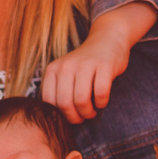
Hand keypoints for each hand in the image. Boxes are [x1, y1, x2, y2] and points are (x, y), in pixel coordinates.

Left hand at [40, 1, 155, 121]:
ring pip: (81, 100)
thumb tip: (57, 119)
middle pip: (65, 104)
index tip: (70, 117)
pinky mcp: (104, 66)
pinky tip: (101, 102)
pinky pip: (101, 93)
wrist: (107, 39)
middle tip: (82, 118)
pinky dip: (102, 103)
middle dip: (75, 117)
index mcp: (53, 69)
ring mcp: (85, 64)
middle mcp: (66, 66)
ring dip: (88, 113)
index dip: (60, 115)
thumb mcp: (65, 73)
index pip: (50, 102)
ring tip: (91, 112)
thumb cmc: (85, 64)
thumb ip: (59, 90)